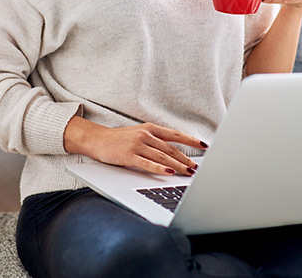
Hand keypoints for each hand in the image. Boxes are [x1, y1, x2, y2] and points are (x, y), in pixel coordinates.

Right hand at [64, 116, 206, 176]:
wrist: (97, 140)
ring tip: (188, 172)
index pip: (175, 135)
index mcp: (150, 129)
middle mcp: (146, 135)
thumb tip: (174, 153)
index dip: (190, 140)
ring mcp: (137, 145)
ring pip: (163, 156)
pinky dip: (159, 168)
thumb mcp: (139, 135)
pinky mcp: (129, 155)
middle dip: (186, 159)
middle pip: (171, 148)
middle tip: (198, 167)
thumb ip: (155, 141)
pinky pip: (148, 163)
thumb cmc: (119, 139)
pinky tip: (169, 172)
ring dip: (178, 165)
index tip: (204, 145)